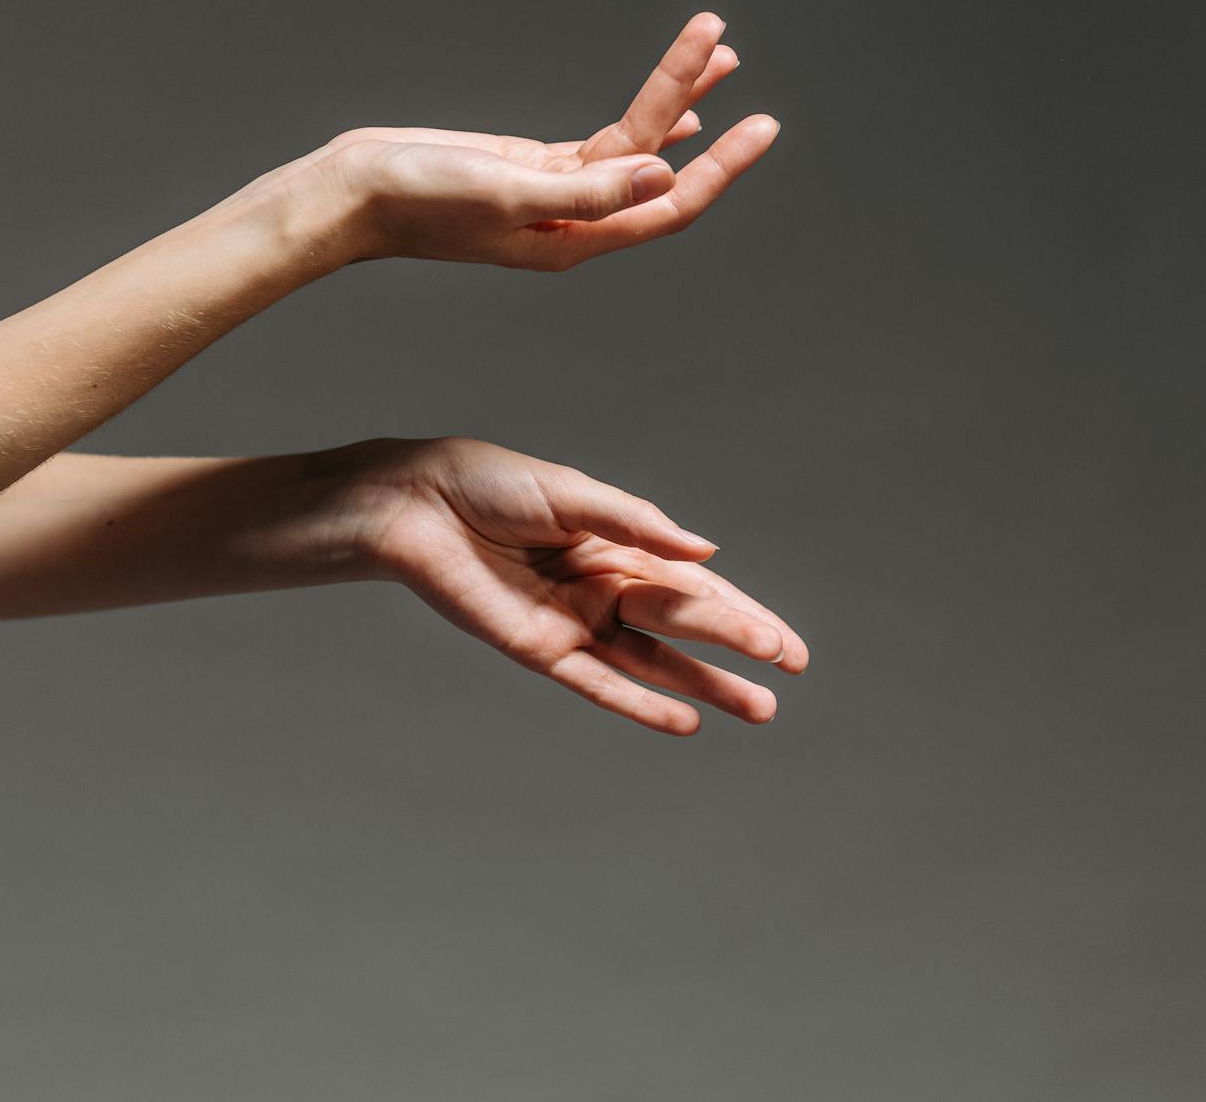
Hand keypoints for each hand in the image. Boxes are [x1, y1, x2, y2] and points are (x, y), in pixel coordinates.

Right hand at [298, 13, 778, 270]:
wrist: (354, 194)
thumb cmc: (418, 204)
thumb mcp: (506, 193)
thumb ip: (584, 191)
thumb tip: (659, 173)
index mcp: (575, 242)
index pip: (667, 204)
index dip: (720, 170)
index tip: (761, 125)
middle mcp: (575, 223)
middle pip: (657, 165)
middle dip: (701, 112)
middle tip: (735, 56)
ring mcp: (556, 194)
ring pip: (633, 146)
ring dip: (674, 99)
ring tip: (715, 49)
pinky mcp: (534, 168)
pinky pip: (605, 145)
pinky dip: (644, 119)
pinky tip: (680, 108)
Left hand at [351, 437, 809, 734]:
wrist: (416, 505)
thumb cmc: (488, 484)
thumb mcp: (573, 494)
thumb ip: (638, 525)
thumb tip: (706, 552)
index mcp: (618, 547)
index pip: (696, 586)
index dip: (745, 614)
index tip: (789, 647)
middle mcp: (604, 590)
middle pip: (685, 625)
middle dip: (737, 645)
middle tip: (788, 669)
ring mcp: (576, 624)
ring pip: (654, 663)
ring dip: (705, 685)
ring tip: (758, 709)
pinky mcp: (541, 649)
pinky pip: (599, 683)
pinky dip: (640, 704)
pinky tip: (685, 722)